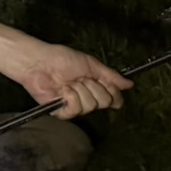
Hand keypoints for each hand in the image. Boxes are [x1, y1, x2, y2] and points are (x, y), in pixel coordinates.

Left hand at [12, 42, 133, 119]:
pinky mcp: (62, 112)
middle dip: (94, 86)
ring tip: (69, 82)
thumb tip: (129, 84)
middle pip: (104, 102)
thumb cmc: (62, 59)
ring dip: (80, 89)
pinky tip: (63, 90)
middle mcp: (87, 98)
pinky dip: (71, 97)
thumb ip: (111, 76)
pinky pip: (76, 110)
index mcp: (95, 87)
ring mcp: (75, 106)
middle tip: (82, 78)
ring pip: (90, 106)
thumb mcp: (91, 64)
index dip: (114, 93)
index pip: (114, 99)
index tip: (108, 83)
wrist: (41, 61)